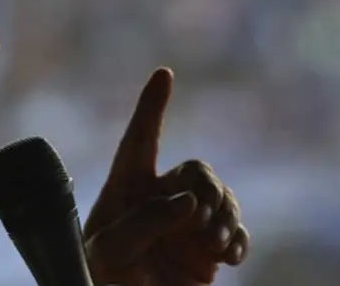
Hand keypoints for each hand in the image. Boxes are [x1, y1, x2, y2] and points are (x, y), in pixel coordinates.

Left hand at [83, 68, 249, 285]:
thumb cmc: (100, 278)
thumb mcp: (108, 250)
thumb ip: (144, 222)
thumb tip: (189, 202)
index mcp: (126, 188)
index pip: (140, 140)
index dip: (151, 106)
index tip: (163, 74)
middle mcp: (160, 199)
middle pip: (198, 170)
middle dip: (207, 189)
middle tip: (199, 219)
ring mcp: (188, 224)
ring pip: (223, 198)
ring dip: (226, 216)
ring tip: (214, 245)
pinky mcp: (209, 250)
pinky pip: (237, 232)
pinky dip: (239, 240)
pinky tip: (231, 258)